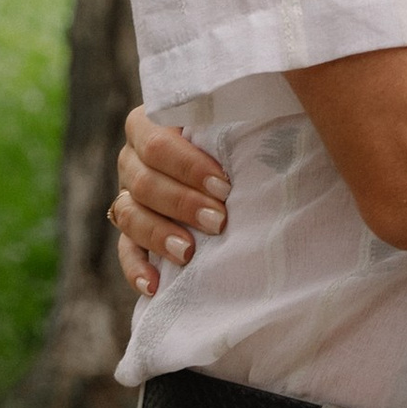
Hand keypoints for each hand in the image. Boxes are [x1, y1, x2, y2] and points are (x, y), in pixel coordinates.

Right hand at [109, 107, 228, 300]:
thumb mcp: (237, 121)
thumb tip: (281, 130)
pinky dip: (137, 268)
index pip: (156, 143)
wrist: (231, 165)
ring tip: (189, 253)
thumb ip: (240, 121)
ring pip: (129, 214)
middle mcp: (133, 158)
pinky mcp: (130, 231)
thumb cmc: (241, 136)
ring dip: (159, 235)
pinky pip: (125, 250)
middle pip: (143, 181)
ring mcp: (128, 195)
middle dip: (182, 203)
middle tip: (219, 220)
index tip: (225, 186)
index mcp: (151, 124)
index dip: (188, 167)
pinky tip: (154, 285)